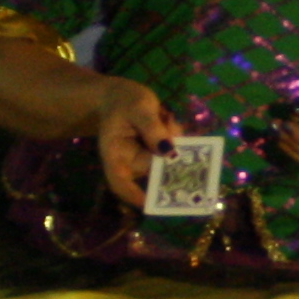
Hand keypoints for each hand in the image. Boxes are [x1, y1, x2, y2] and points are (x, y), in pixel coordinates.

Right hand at [94, 79, 180, 207]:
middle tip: (183, 150)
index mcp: (115, 155)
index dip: (134, 196)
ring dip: (174, 140)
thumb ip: (152, 127)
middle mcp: (131, 162)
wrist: (121, 95)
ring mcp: (146, 159)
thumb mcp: (138, 108)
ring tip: (164, 117)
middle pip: (153, 174)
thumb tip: (169, 150)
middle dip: (170, 164)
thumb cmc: (122, 101)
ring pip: (168, 160)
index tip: (152, 203)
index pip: (120, 183)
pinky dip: (176, 134)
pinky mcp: (158, 152)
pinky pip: (173, 150)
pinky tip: (165, 116)